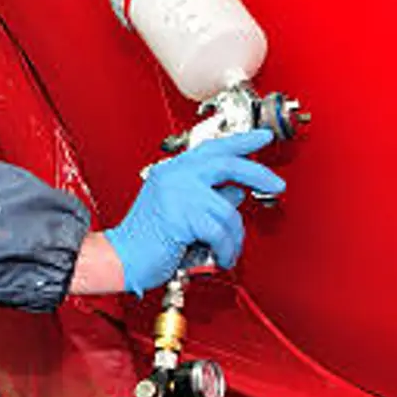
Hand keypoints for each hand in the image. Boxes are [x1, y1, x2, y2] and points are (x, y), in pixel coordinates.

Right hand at [103, 129, 285, 293]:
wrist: (120, 259)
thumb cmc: (146, 241)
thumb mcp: (178, 209)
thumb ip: (205, 195)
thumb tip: (236, 189)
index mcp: (173, 171)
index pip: (213, 148)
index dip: (241, 141)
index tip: (262, 137)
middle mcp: (175, 175)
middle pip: (226, 164)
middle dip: (257, 173)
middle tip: (276, 184)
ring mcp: (178, 193)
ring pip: (228, 210)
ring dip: (234, 237)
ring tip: (227, 250)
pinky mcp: (181, 215)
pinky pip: (220, 231)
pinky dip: (225, 248)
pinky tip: (221, 256)